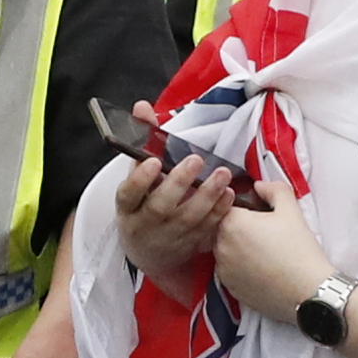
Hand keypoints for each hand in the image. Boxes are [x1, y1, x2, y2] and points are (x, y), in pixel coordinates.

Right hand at [110, 134, 241, 284]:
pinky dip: (219, 212)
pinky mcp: (189, 245)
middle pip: (160, 207)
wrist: (148, 250)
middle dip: (179, 183)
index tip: (154, 161)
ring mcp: (168, 238)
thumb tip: (142, 108)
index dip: (140, 179)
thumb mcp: (137, 176)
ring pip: (187, 219)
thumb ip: (142, 140)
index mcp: (128, 206)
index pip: (129, 193)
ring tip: (222, 174)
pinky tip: (229, 195)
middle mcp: (145, 224)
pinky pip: (206, 229)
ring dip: (207, 196)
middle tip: (196, 160)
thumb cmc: (144, 204)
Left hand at [204, 188, 329, 324]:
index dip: (243, 206)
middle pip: (222, 228)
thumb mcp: (290, 209)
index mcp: (231, 223)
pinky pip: (229, 270)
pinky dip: (240, 267)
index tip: (259, 212)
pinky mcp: (229, 288)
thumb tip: (259, 185)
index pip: (226, 206)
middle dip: (238, 227)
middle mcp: (219, 246)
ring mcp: (222, 269)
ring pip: (224, 250)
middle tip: (263, 232)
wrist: (307, 292)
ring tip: (264, 251)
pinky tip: (261, 268)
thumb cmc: (299, 249)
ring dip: (237, 247)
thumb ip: (273, 188)